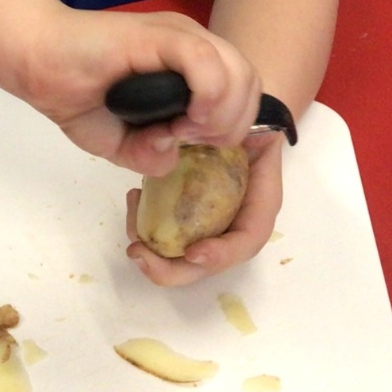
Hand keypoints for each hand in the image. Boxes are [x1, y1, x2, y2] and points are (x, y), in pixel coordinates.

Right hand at [3, 6, 262, 177]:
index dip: (230, 128)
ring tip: (183, 130)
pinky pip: (205, 60)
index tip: (192, 146)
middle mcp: (192, 44)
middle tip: (188, 139)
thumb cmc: (75, 94)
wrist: (36, 61)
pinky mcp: (157, 34)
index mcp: (191, 64)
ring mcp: (177, 35)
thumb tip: (171, 153)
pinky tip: (182, 118)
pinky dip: (207, 95)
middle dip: (232, 125)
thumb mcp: (119, 143)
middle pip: (250, 83)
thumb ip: (150, 156)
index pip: (243, 92)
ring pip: (237, 71)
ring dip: (221, 114)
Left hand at [124, 132, 282, 285]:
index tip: (192, 253)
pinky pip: (162, 233)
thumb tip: (229, 135)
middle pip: (204, 265)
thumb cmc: (249, 125)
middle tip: (137, 253)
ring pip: (177, 256)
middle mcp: (232, 224)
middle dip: (168, 270)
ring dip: (149, 249)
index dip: (222, 254)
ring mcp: (206, 224)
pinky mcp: (182, 217)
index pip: (247, 242)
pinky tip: (134, 197)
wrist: (236, 121)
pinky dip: (143, 224)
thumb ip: (247, 136)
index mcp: (259, 206)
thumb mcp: (258, 128)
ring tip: (132, 210)